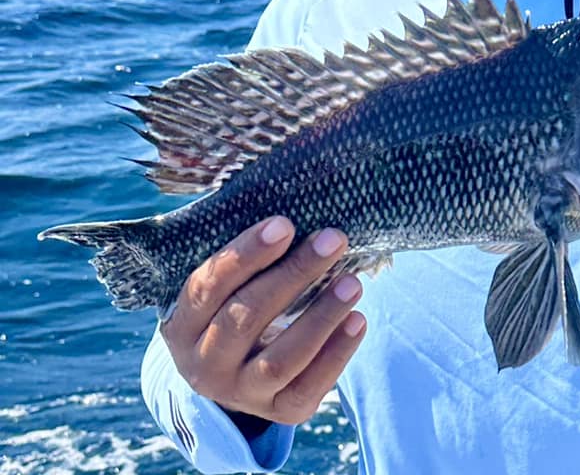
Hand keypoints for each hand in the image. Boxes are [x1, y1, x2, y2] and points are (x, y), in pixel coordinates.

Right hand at [161, 217, 365, 428]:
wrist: (231, 368)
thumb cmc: (230, 303)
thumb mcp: (220, 284)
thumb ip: (242, 254)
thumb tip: (287, 210)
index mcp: (181, 324)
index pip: (208, 287)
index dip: (246, 255)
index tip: (285, 224)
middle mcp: (203, 365)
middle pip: (246, 319)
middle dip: (293, 275)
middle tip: (332, 240)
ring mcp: (240, 394)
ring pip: (280, 360)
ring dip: (320, 317)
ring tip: (353, 282)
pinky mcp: (277, 411)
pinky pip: (308, 388)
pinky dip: (336, 355)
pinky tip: (357, 320)